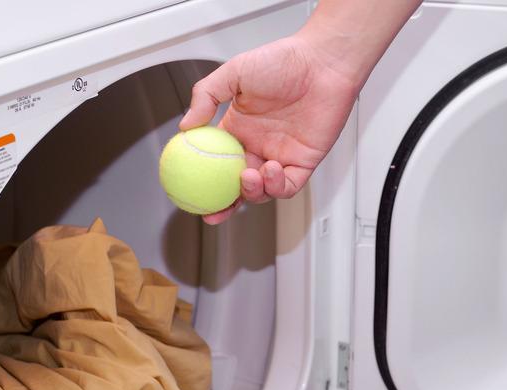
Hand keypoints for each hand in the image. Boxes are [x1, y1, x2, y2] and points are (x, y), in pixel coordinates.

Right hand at [179, 34, 359, 223]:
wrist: (322, 61)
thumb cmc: (283, 60)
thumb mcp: (233, 73)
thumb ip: (205, 97)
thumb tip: (185, 126)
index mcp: (238, 129)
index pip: (215, 164)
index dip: (202, 182)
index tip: (188, 192)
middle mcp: (257, 145)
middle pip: (236, 186)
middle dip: (224, 205)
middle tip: (213, 212)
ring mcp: (280, 155)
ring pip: (262, 190)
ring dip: (252, 192)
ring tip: (249, 176)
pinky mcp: (303, 162)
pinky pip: (288, 185)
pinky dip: (277, 186)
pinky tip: (271, 170)